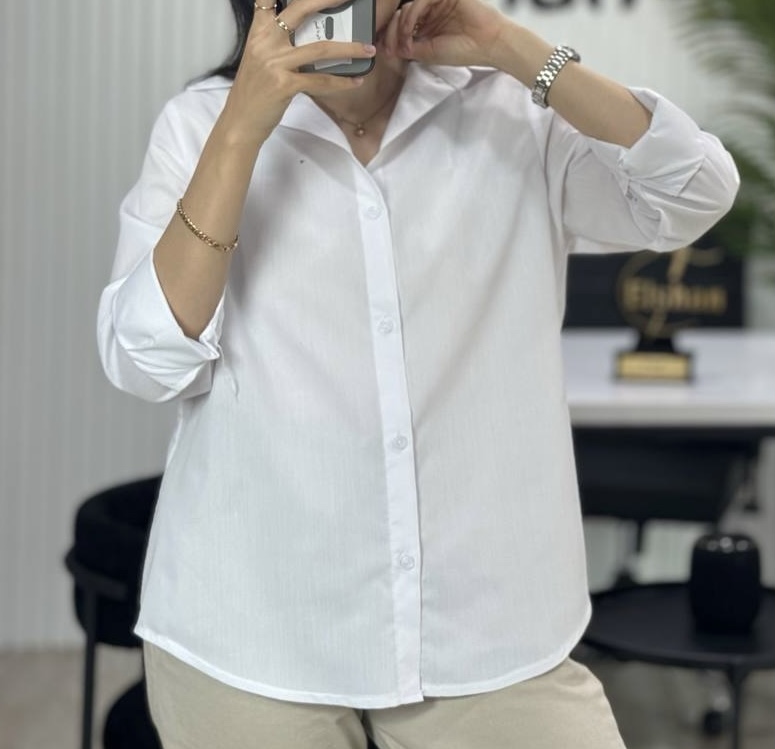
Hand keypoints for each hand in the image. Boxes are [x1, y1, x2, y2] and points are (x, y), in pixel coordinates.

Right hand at [221, 0, 376, 145]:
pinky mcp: (284, 85)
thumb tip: (311, 40)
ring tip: (368, 50)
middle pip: (299, 10)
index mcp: (258, 33)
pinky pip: (320, 81)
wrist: (241, 121)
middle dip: (326, 0)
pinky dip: (341, 82)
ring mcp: (275, 63)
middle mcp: (265, 42)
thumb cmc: (254, 93)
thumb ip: (279, 45)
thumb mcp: (260, 61)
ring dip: (349, 49)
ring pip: (320, 49)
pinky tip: (355, 81)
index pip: (265, 1)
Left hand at [382, 0, 510, 67]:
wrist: (487, 44)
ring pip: (408, 8)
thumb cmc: (463, 51)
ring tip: (404, 40)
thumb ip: (410, 48)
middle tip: (390, 47)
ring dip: (401, 25)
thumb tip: (390, 47)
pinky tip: (410, 28)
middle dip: (392, 33)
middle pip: (401, 17)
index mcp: (427, 28)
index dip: (391, 39)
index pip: (403, 29)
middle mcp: (430, 15)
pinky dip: (411, 14)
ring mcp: (436, 5)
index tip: (384, 52)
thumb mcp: (429, 54)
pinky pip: (421, 0)